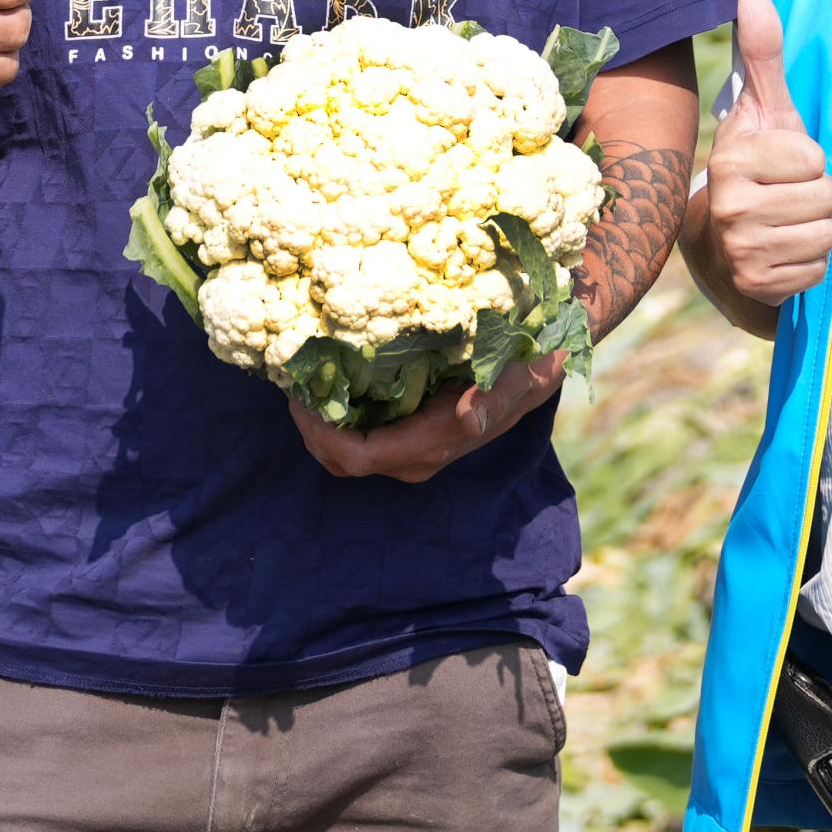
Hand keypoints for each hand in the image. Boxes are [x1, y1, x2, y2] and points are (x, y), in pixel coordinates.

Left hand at [290, 355, 566, 482]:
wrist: (538, 374)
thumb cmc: (523, 370)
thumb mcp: (514, 377)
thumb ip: (490, 400)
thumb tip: (466, 418)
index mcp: (431, 444)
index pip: (357, 457)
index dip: (319, 432)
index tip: (300, 395)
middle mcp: (415, 457)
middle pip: (340, 462)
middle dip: (310, 429)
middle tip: (293, 383)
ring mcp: (409, 450)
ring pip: (344, 455)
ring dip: (319, 423)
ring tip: (305, 380)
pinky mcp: (407, 436)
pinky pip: (358, 439)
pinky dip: (336, 417)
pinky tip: (330, 381)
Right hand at [698, 0, 831, 306]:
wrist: (718, 246)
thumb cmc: (754, 169)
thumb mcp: (761, 114)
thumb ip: (763, 59)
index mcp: (732, 158)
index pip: (813, 158)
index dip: (809, 161)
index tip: (784, 165)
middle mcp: (730, 205)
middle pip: (825, 197)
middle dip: (816, 197)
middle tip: (788, 196)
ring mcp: (741, 249)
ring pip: (825, 234)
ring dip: (815, 230)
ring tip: (787, 223)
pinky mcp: (755, 284)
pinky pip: (816, 268)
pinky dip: (808, 263)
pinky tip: (783, 252)